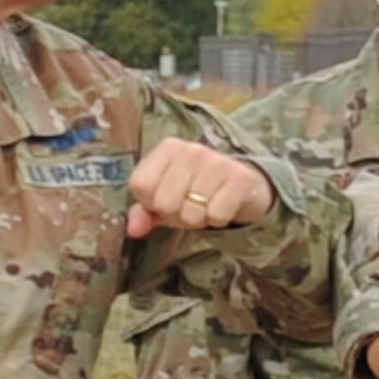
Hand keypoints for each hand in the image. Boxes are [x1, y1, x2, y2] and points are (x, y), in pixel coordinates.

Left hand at [127, 138, 274, 237]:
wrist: (245, 184)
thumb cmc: (198, 190)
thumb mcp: (167, 197)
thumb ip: (144, 211)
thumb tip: (133, 229)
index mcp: (168, 148)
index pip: (140, 185)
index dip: (151, 203)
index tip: (166, 200)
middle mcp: (191, 150)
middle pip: (164, 203)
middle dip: (176, 215)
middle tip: (190, 206)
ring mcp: (216, 161)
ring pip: (191, 213)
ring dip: (199, 219)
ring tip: (207, 206)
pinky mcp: (239, 178)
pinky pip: (216, 215)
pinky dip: (218, 220)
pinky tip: (223, 206)